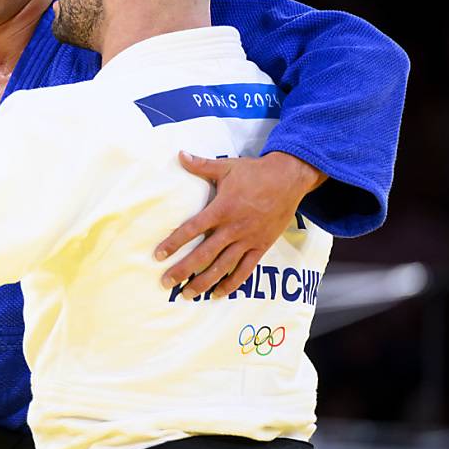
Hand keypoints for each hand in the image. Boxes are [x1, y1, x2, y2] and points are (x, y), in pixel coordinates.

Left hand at [155, 151, 327, 299]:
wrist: (289, 178)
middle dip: (183, 270)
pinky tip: (219, 294)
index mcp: (221, 209)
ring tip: (188, 294)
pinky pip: (246, 269)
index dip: (173, 243)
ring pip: (223, 266)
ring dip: (204, 282)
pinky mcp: (262, 246)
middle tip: (166, 282)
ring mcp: (248, 239)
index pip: (191, 229)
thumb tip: (179, 155)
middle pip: (204, 254)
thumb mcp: (226, 167)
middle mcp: (233, 228)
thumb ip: (201, 165)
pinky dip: (232, 283)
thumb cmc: (255, 172)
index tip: (158, 255)